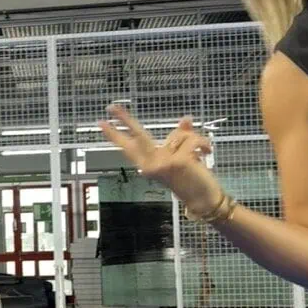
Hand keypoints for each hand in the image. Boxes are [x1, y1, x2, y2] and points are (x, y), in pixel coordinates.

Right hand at [99, 105, 223, 214]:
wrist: (204, 200)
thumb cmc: (193, 180)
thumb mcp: (183, 157)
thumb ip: (181, 137)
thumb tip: (185, 118)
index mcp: (148, 164)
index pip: (129, 147)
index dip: (115, 134)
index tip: (102, 122)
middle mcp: (151, 165)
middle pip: (137, 136)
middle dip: (124, 119)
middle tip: (111, 107)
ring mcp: (163, 163)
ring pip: (179, 135)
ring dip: (195, 140)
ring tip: (200, 153)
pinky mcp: (177, 162)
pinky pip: (192, 139)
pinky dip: (203, 143)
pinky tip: (206, 153)